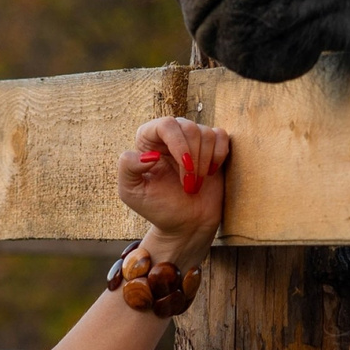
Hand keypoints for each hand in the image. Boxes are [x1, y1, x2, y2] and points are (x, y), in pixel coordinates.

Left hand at [119, 116, 228, 261]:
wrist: (186, 224)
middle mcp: (170, 135)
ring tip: (196, 183)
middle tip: (189, 184)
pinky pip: (221, 136)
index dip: (179, 144)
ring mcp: (192, 140)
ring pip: (206, 133)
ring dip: (205, 162)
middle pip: (189, 128)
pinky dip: (219, 155)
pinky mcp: (212, 147)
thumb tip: (150, 154)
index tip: (185, 169)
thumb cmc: (157, 208)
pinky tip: (211, 173)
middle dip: (193, 159)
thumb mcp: (131, 192)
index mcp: (148, 141)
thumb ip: (128, 167)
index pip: (166, 124)